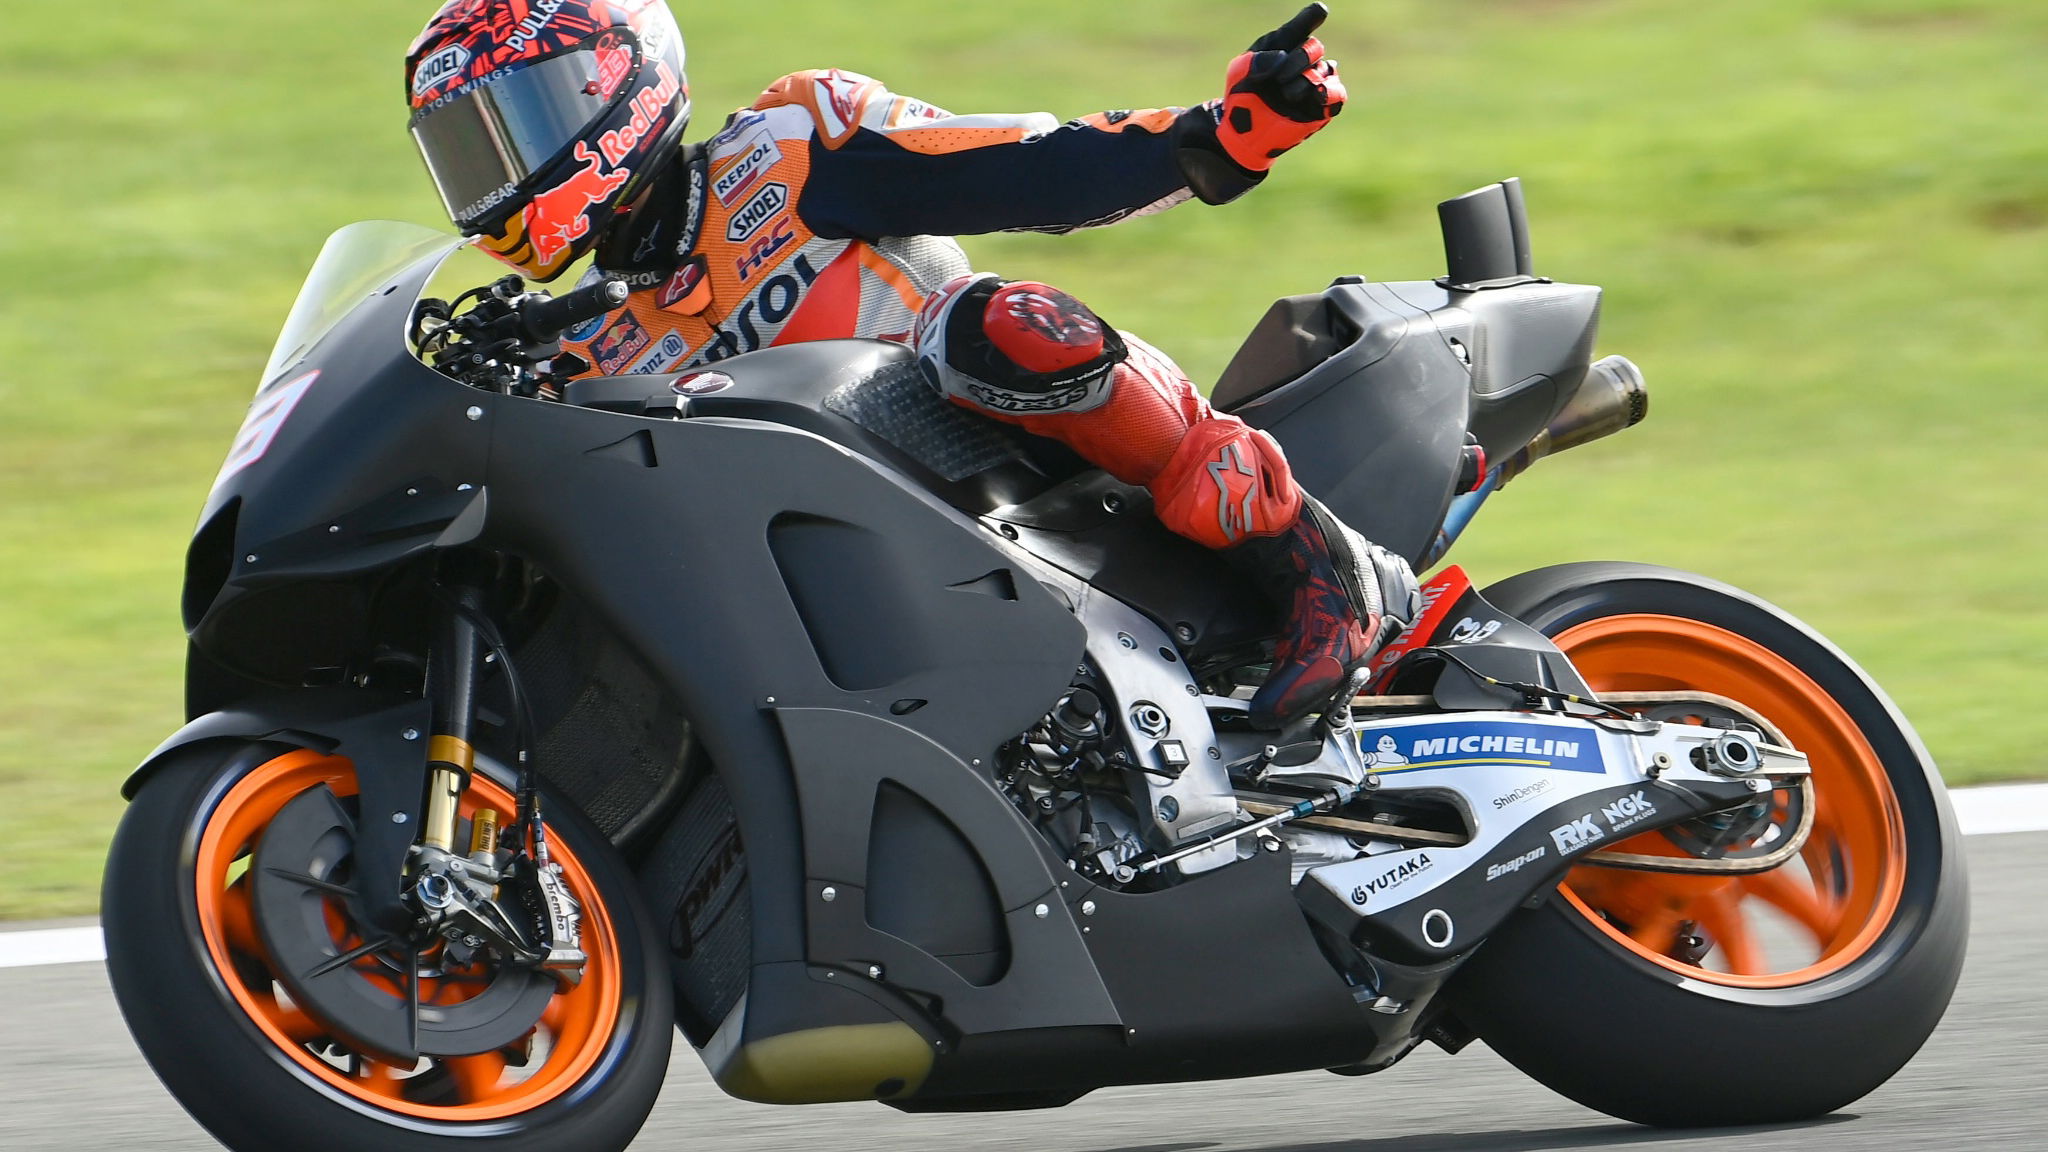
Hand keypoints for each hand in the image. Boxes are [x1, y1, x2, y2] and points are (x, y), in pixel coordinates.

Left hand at [1216, 3, 1347, 172]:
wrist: (1243, 131)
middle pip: (1314, 47)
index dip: (1311, 17)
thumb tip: (1282, 61)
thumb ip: (1256, 61)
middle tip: (1280, 78)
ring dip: (1305, 80)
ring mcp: (1315, 82)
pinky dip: (1330, 92)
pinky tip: (1318, 94)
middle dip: (1299, 59)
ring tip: (1287, 94)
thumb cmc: (1243, 95)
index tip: (1320, 11)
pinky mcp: (1323, 107)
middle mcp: (1303, 60)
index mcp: (1284, 45)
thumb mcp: (1240, 72)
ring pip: (1324, 69)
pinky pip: (1338, 94)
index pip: (1301, 26)